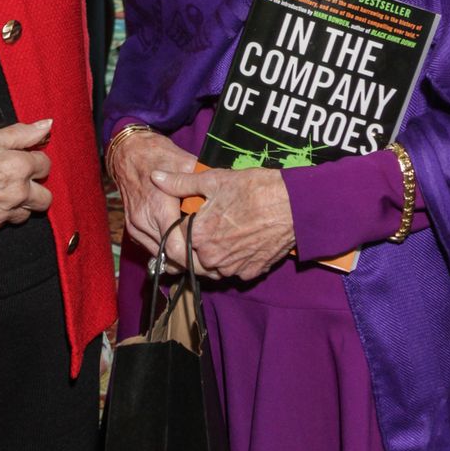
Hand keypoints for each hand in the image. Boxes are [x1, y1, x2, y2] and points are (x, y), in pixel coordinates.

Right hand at [0, 119, 52, 235]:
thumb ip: (23, 133)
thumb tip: (47, 125)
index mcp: (21, 168)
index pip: (45, 165)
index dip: (34, 159)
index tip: (22, 158)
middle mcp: (18, 193)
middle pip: (45, 198)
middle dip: (36, 188)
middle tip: (19, 179)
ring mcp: (4, 214)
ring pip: (26, 214)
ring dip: (20, 204)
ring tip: (0, 191)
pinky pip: (3, 223)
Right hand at [109, 129, 198, 264]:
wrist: (128, 154)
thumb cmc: (156, 155)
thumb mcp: (183, 162)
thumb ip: (201, 182)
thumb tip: (224, 192)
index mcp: (158, 206)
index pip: (174, 247)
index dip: (193, 258)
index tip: (211, 260)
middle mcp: (144, 220)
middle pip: (168, 255)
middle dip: (190, 262)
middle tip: (211, 264)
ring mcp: (136, 225)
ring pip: (160, 255)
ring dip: (178, 258)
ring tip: (200, 258)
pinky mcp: (133, 227)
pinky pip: (152, 247)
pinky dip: (167, 250)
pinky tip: (182, 246)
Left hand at [150, 166, 294, 280]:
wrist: (294, 204)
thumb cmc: (254, 188)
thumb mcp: (213, 180)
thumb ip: (180, 183)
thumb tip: (156, 178)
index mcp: (198, 235)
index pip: (175, 238)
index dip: (183, 225)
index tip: (193, 214)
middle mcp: (212, 257)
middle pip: (192, 256)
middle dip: (195, 243)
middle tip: (210, 224)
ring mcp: (233, 268)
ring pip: (213, 266)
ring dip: (214, 253)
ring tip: (226, 231)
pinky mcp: (251, 272)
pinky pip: (234, 270)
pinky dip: (234, 259)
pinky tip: (242, 241)